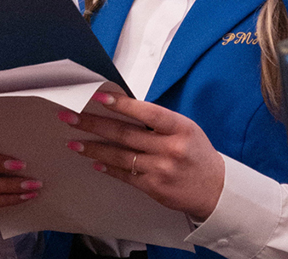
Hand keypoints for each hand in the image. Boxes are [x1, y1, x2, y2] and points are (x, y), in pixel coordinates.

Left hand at [58, 93, 224, 220]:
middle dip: (94, 124)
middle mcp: (170, 148)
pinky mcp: (154, 187)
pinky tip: (93, 160)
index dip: (121, 104)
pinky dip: (107, 167)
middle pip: (125, 134)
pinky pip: (125, 175)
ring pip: (120, 156)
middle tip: (70, 117)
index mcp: (180, 128)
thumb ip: (157, 120)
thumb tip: (122, 107)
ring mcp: (161, 169)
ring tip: (73, 141)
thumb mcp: (185, 129)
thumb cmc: (197, 153)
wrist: (216, 190)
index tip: (97, 97)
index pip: (146, 112)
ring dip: (93, 147)